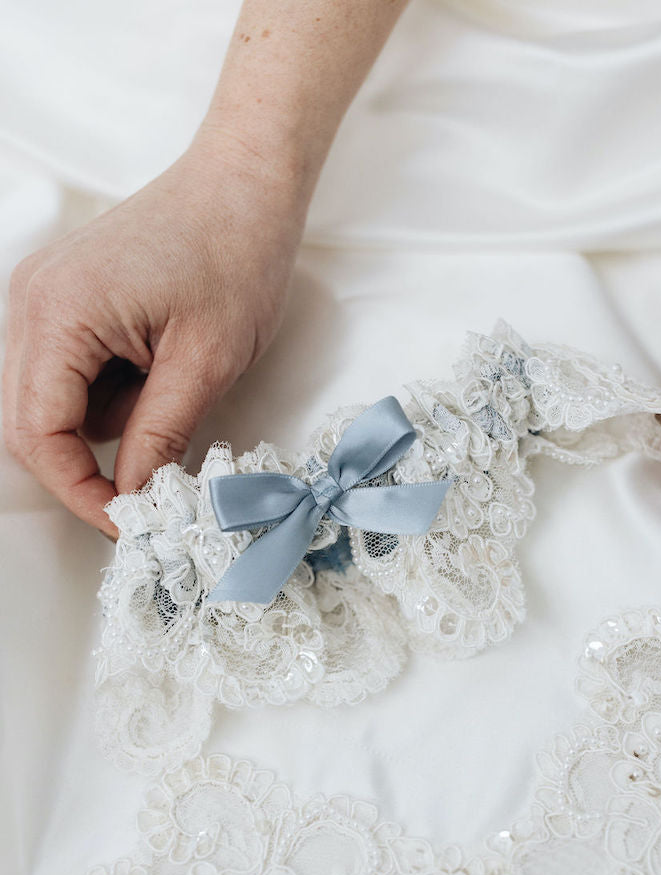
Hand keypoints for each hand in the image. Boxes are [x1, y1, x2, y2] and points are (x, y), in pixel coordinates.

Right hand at [3, 129, 306, 538]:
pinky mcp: (68, 297)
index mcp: (58, 313)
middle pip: (32, 422)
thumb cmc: (235, 255)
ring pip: (55, 401)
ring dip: (110, 420)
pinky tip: (160, 361)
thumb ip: (159, 435)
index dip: (79, 492)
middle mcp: (32, 301)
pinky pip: (72, 371)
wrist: (246, 183)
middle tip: (151, 486)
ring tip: (174, 382)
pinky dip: (114, 389)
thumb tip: (132, 497)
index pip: (38, 435)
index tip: (126, 522)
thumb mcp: (206, 362)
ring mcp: (45, 296)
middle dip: (89, 463)